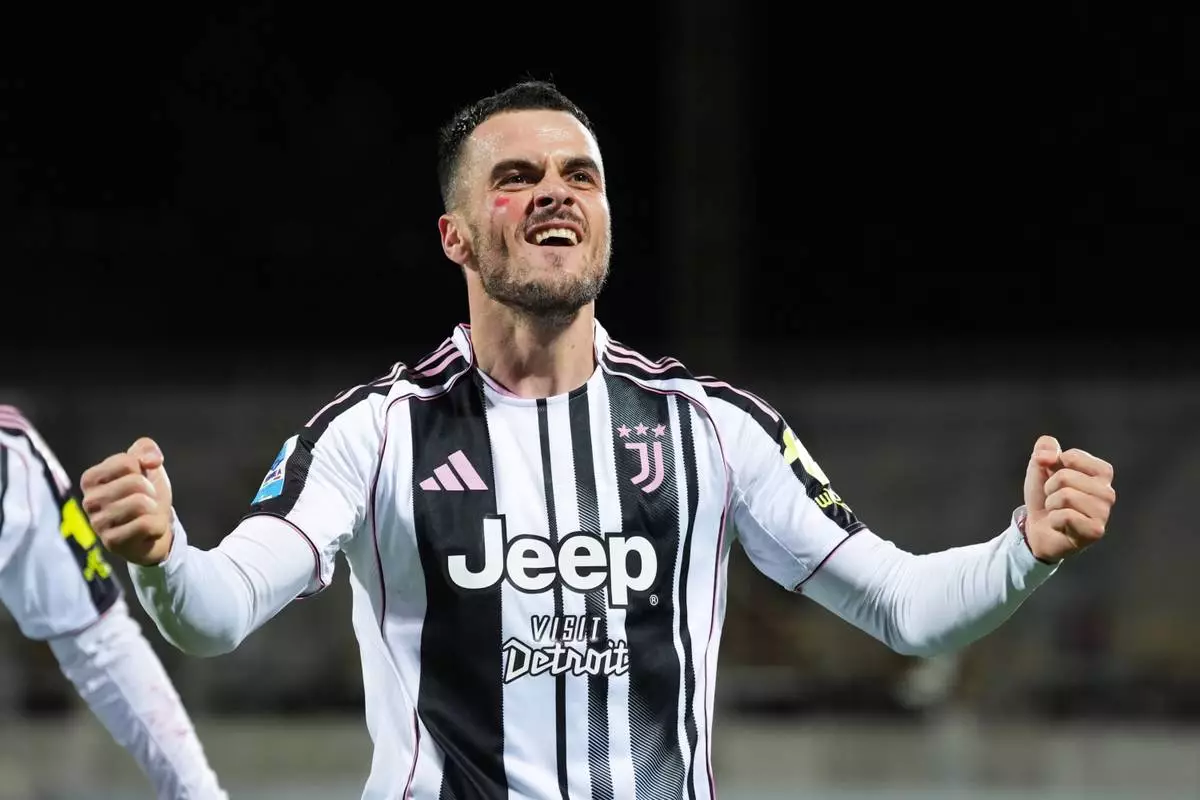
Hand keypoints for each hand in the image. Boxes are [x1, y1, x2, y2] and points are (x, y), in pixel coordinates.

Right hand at [81, 438, 174, 565]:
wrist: (154, 531)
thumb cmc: (146, 495)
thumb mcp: (147, 466)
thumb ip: (145, 448)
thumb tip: (150, 460)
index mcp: (90, 479)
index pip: (126, 461)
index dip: (143, 469)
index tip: (140, 481)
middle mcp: (88, 501)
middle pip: (135, 482)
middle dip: (151, 491)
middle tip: (146, 501)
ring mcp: (98, 523)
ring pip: (140, 503)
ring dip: (155, 509)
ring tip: (146, 515)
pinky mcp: (112, 542)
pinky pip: (146, 524)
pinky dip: (157, 525)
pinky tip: (148, 530)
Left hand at [1021, 434, 1115, 562]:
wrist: (1037, 528)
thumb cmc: (1045, 496)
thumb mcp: (1039, 468)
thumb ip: (1044, 451)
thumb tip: (1048, 454)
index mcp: (1101, 473)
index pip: (1072, 456)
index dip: (1053, 466)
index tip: (1055, 479)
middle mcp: (1108, 492)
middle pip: (1065, 476)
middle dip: (1050, 488)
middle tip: (1054, 500)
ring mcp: (1104, 513)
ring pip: (1065, 496)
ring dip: (1052, 504)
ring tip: (1057, 512)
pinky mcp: (1096, 531)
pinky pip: (1066, 516)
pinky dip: (1054, 520)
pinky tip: (1061, 526)